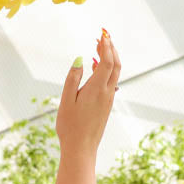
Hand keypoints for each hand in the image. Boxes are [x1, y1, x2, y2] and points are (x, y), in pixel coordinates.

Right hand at [55, 30, 120, 160]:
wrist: (81, 149)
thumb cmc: (70, 127)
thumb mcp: (66, 101)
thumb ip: (73, 79)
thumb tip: (79, 59)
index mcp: (97, 89)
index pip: (107, 61)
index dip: (106, 46)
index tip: (102, 34)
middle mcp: (107, 93)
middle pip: (116, 64)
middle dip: (111, 48)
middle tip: (103, 35)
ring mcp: (108, 100)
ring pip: (115, 73)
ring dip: (110, 58)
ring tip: (99, 48)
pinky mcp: (106, 106)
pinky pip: (111, 82)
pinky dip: (107, 70)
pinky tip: (97, 68)